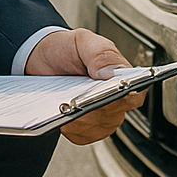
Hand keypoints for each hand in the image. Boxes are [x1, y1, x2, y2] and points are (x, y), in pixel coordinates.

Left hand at [25, 28, 143, 145]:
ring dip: (80, 118)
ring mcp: (102, 115)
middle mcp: (116, 98)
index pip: (135, 94)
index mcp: (122, 75)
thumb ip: (99, 53)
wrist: (41, 58)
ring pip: (98, 127)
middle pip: (114, 113)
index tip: (105, 95)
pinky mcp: (86, 128)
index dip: (123, 97)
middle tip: (74, 99)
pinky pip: (83, 135)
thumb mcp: (82, 41)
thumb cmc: (66, 49)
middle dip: (94, 107)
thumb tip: (109, 73)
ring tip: (65, 104)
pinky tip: (62, 114)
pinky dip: (71, 127)